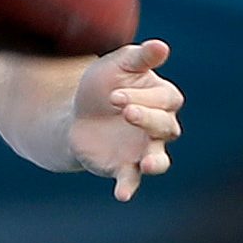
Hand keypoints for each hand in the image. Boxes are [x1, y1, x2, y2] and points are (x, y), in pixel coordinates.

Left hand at [70, 39, 181, 200]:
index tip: (113, 94)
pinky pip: (131, 180)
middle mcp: (160, 128)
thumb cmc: (103, 86)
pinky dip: (128, 188)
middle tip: (123, 111)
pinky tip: (122, 196)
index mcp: (163, 99)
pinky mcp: (124, 168)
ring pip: (160, 160)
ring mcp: (144, 151)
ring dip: (156, 162)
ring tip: (148, 164)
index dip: (142, 96)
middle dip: (146, 118)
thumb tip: (161, 46)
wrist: (76, 115)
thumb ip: (139, 58)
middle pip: (166, 127)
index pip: (165, 100)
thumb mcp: (117, 65)